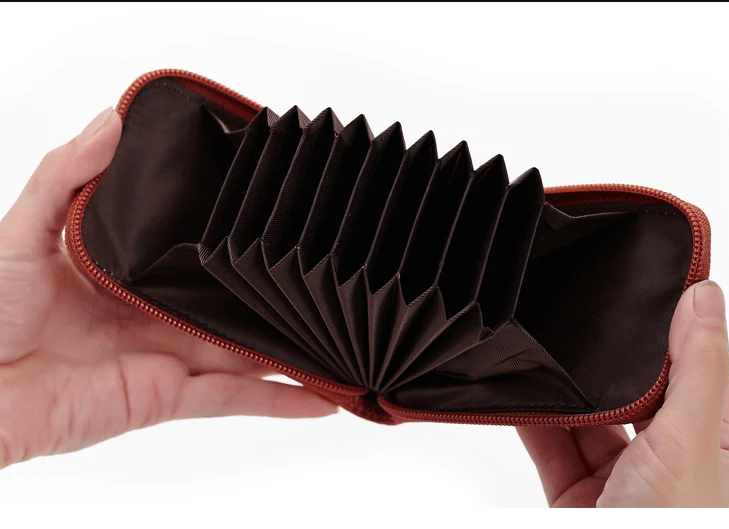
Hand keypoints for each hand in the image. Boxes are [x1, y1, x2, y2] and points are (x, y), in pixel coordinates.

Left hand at [0, 108, 336, 469]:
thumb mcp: (24, 229)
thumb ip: (66, 174)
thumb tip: (111, 120)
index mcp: (134, 271)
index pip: (199, 249)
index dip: (236, 234)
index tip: (278, 212)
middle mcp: (160, 312)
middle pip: (235, 301)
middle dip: (278, 291)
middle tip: (328, 270)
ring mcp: (171, 356)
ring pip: (250, 351)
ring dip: (296, 347)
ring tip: (344, 331)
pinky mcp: (171, 395)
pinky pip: (236, 399)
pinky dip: (282, 400)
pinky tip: (326, 396)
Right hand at [518, 280, 728, 506]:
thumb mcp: (690, 442)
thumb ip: (696, 369)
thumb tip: (704, 297)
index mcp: (717, 447)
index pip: (696, 371)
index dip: (673, 331)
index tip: (644, 287)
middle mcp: (670, 462)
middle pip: (634, 394)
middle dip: (606, 367)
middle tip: (580, 320)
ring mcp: (621, 480)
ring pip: (588, 421)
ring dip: (565, 396)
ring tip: (542, 359)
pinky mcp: (576, 494)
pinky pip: (550, 447)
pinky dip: (532, 423)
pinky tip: (520, 398)